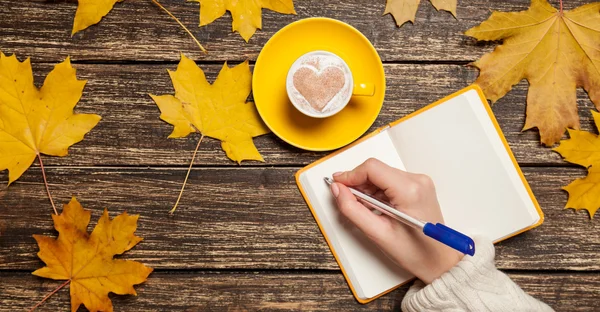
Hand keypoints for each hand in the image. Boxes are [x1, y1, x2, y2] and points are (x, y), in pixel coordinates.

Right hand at [330, 158, 461, 283]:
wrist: (440, 261)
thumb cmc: (415, 252)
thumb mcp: (378, 233)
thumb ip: (353, 209)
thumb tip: (338, 190)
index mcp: (410, 191)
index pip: (372, 168)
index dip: (350, 175)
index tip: (337, 184)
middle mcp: (418, 181)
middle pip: (376, 169)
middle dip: (358, 182)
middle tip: (347, 200)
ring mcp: (420, 182)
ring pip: (382, 174)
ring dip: (367, 188)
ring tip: (365, 209)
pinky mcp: (418, 186)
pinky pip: (390, 180)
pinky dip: (378, 191)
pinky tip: (376, 207)